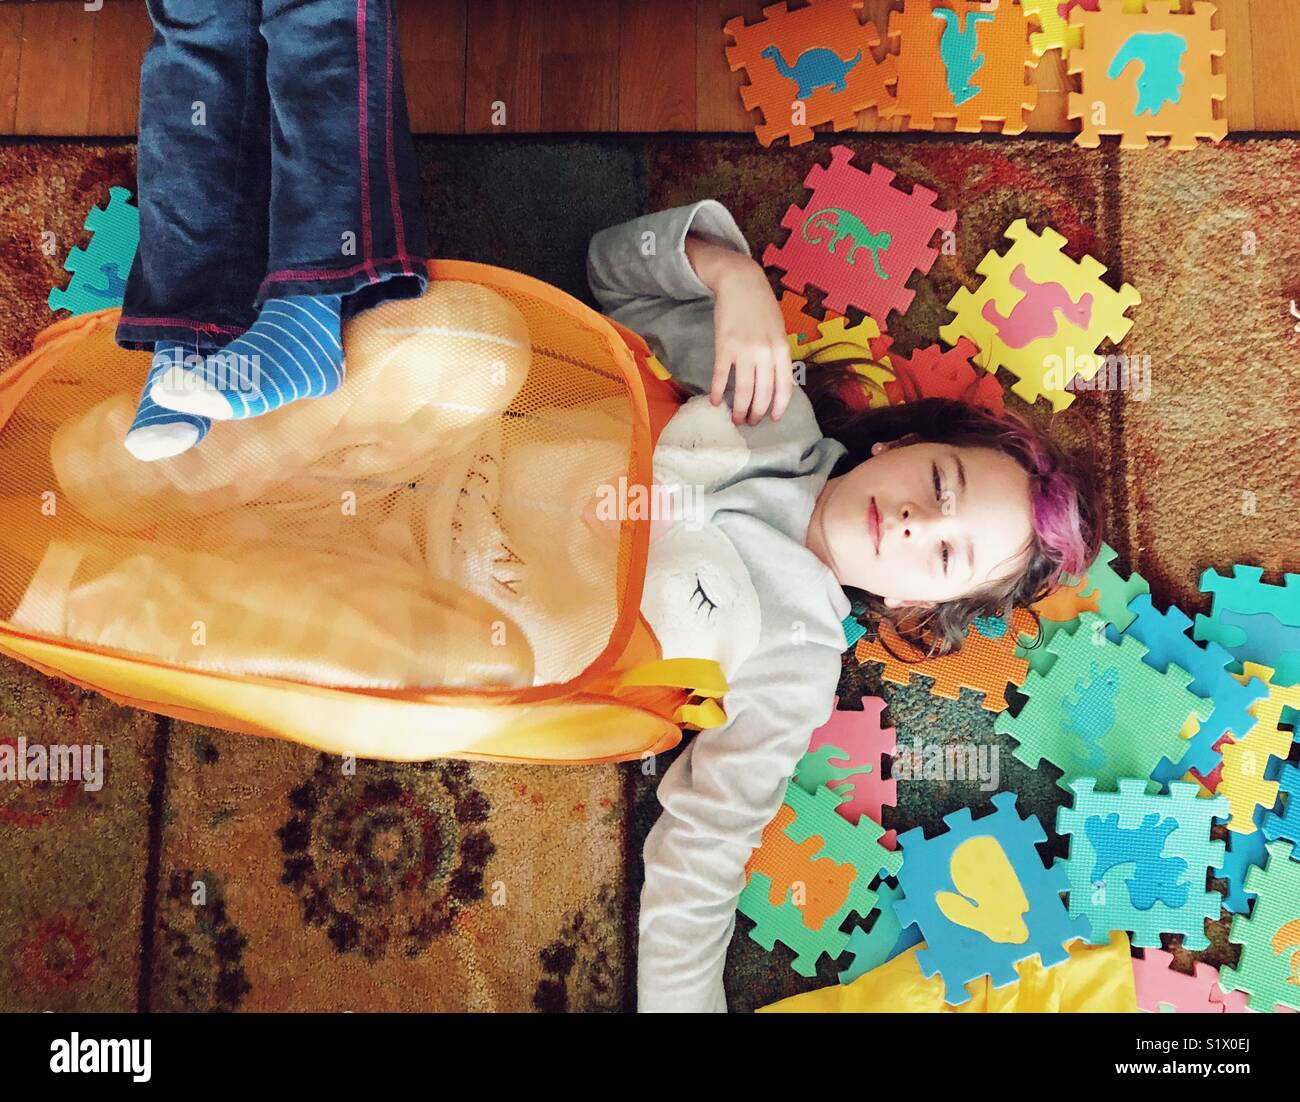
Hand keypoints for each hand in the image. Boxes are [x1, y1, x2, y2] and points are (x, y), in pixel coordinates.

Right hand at [710, 259, 794, 424]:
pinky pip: (721, 376)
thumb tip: (778, 380)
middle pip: (762, 393)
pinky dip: (717, 391)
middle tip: (750, 423)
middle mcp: (766, 352)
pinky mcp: (724, 346)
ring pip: (743, 390)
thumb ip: (779, 354)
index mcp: (782, 348)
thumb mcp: (779, 329)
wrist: (741, 282)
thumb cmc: (761, 306)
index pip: (784, 386)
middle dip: (756, 412)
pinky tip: (715, 401)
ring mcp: (745, 350)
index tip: (772, 418)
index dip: (778, 407)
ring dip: (739, 409)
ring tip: (735, 418)